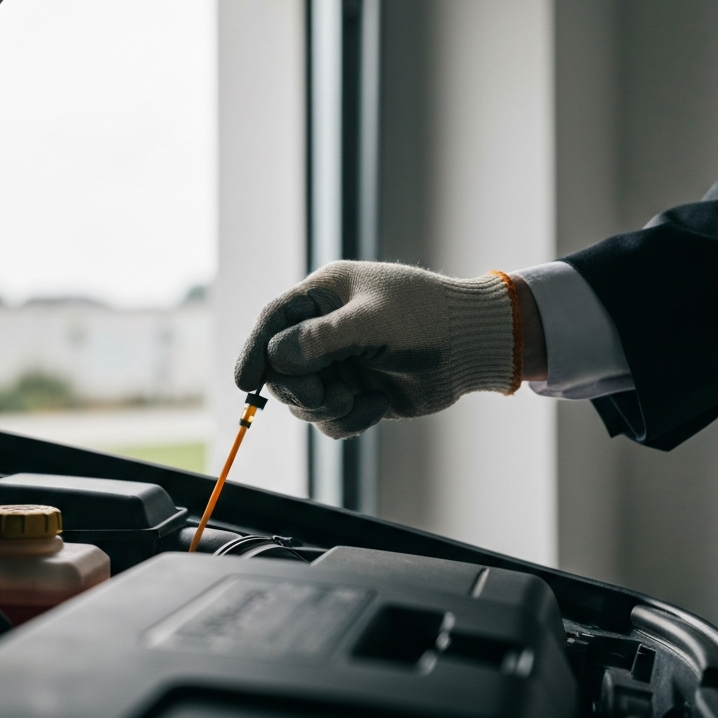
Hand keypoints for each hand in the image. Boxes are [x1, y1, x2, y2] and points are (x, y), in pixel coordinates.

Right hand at [234, 260, 520, 438]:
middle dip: (298, 389)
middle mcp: (325, 329)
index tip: (244, 384)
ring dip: (325, 408)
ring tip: (358, 401)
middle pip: (280, 368)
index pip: (272, 323)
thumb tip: (276, 356)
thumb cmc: (427, 318)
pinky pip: (329, 419)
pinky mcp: (355, 392)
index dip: (254, 352)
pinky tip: (377, 407)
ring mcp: (339, 363)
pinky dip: (348, 421)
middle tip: (324, 396)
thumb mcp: (372, 321)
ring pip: (302, 399)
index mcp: (323, 296)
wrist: (472, 347)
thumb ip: (321, 338)